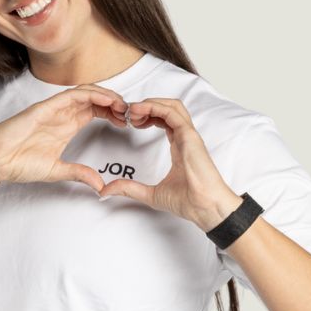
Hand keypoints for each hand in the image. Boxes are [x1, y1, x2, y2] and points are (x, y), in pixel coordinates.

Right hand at [0, 85, 128, 194]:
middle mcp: (62, 114)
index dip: (112, 113)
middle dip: (114, 102)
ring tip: (121, 104)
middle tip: (130, 112)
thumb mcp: (57, 171)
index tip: (127, 122)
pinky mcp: (44, 107)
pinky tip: (105, 100)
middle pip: (94, 99)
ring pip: (86, 93)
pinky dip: (91, 94)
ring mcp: (53, 109)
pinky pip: (71, 95)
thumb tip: (100, 185)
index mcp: (66, 126)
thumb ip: (80, 174)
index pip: (95, 111)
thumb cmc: (18, 163)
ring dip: (106, 96)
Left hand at [99, 97, 242, 231]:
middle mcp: (184, 138)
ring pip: (171, 106)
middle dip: (146, 106)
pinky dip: (155, 106)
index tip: (129, 122)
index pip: (164, 121)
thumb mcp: (150, 194)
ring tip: (131, 110)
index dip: (146, 117)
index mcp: (179, 147)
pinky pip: (172, 112)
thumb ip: (129, 189)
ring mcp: (188, 135)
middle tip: (127, 114)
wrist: (204, 207)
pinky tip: (139, 111)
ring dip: (150, 103)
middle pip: (167, 108)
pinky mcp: (190, 136)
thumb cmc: (187, 201)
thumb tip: (106, 191)